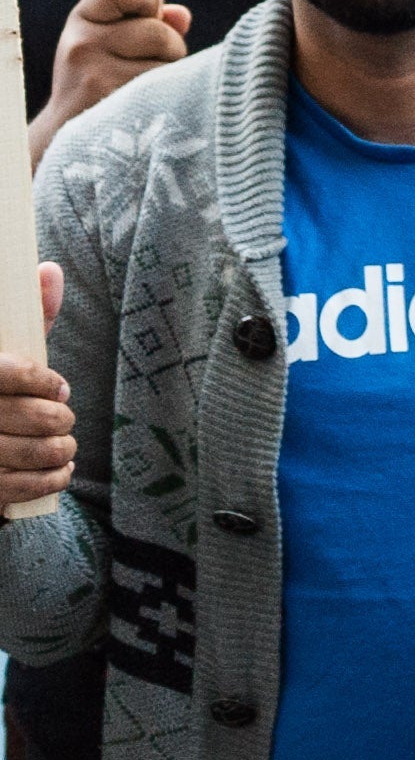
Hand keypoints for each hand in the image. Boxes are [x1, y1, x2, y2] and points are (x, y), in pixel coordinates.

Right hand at [0, 264, 71, 505]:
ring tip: (64, 444)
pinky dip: (48, 480)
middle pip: (24, 417)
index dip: (40, 382)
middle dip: (56, 418)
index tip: (58, 386)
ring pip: (24, 453)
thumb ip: (30, 313)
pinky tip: (59, 470)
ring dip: (58, 450)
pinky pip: (15, 489)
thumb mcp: (5, 347)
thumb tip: (50, 271)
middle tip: (64, 417)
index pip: (7, 373)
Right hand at [35, 0, 188, 167]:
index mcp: (82, 19)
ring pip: (167, 59)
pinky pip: (167, 85)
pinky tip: (144, 105)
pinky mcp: (112, 99)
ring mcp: (93, 72)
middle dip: (167, 47)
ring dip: (168, 73)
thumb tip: (181, 15)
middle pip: (157, 30)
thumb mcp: (116, 42)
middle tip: (142, 66)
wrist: (69, 139)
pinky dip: (168, 94)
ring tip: (141, 87)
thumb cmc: (103, 80)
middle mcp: (81, 42)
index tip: (146, 17)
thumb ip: (151, 22)